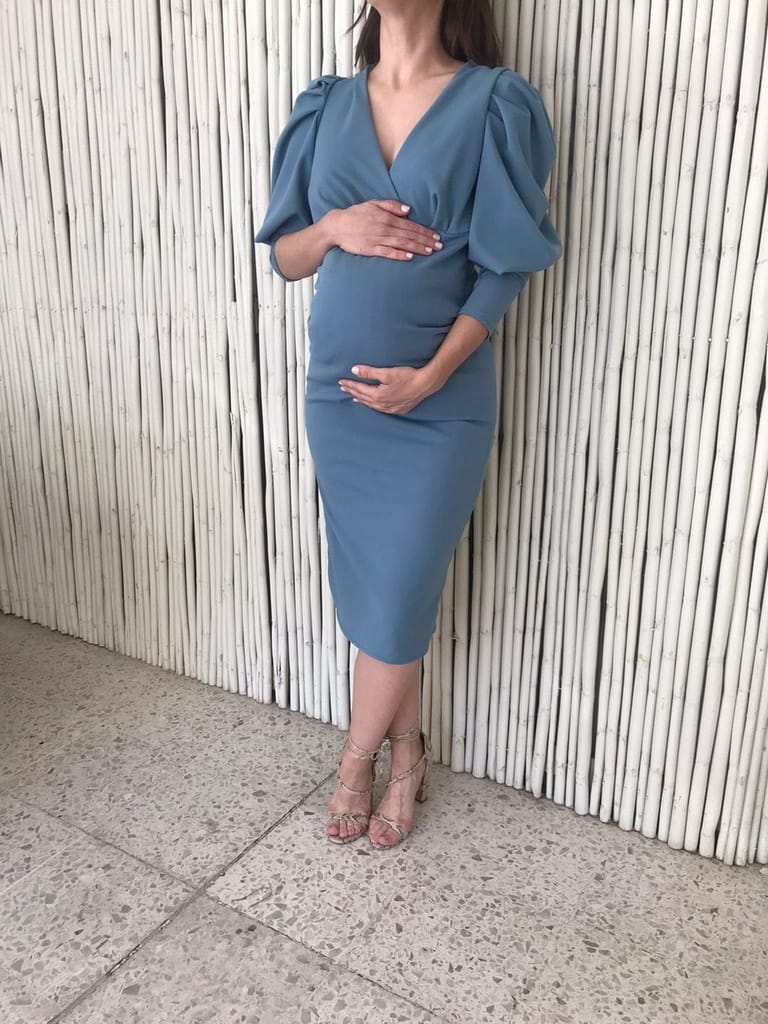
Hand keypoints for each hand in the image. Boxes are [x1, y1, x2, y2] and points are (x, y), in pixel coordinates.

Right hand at [324, 201, 441, 261]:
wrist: (337, 226)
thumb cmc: (356, 214)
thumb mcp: (373, 203)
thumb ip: (391, 206)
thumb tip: (408, 210)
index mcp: (387, 217)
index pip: (410, 225)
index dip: (424, 230)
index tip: (436, 235)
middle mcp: (385, 228)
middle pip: (409, 235)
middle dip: (425, 241)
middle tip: (439, 246)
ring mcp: (378, 239)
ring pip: (402, 244)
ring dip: (417, 248)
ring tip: (430, 252)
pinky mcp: (371, 249)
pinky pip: (388, 253)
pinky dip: (399, 255)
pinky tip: (410, 257)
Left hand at [338, 363, 442, 414]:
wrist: (425, 384)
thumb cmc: (407, 376)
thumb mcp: (386, 372)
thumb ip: (369, 372)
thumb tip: (354, 370)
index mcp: (377, 395)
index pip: (359, 389)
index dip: (349, 385)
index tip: (341, 382)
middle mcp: (382, 404)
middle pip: (363, 398)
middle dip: (352, 392)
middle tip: (343, 388)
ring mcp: (390, 408)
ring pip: (371, 405)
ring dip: (362, 400)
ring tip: (354, 397)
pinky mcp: (398, 409)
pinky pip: (381, 409)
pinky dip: (373, 405)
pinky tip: (373, 404)